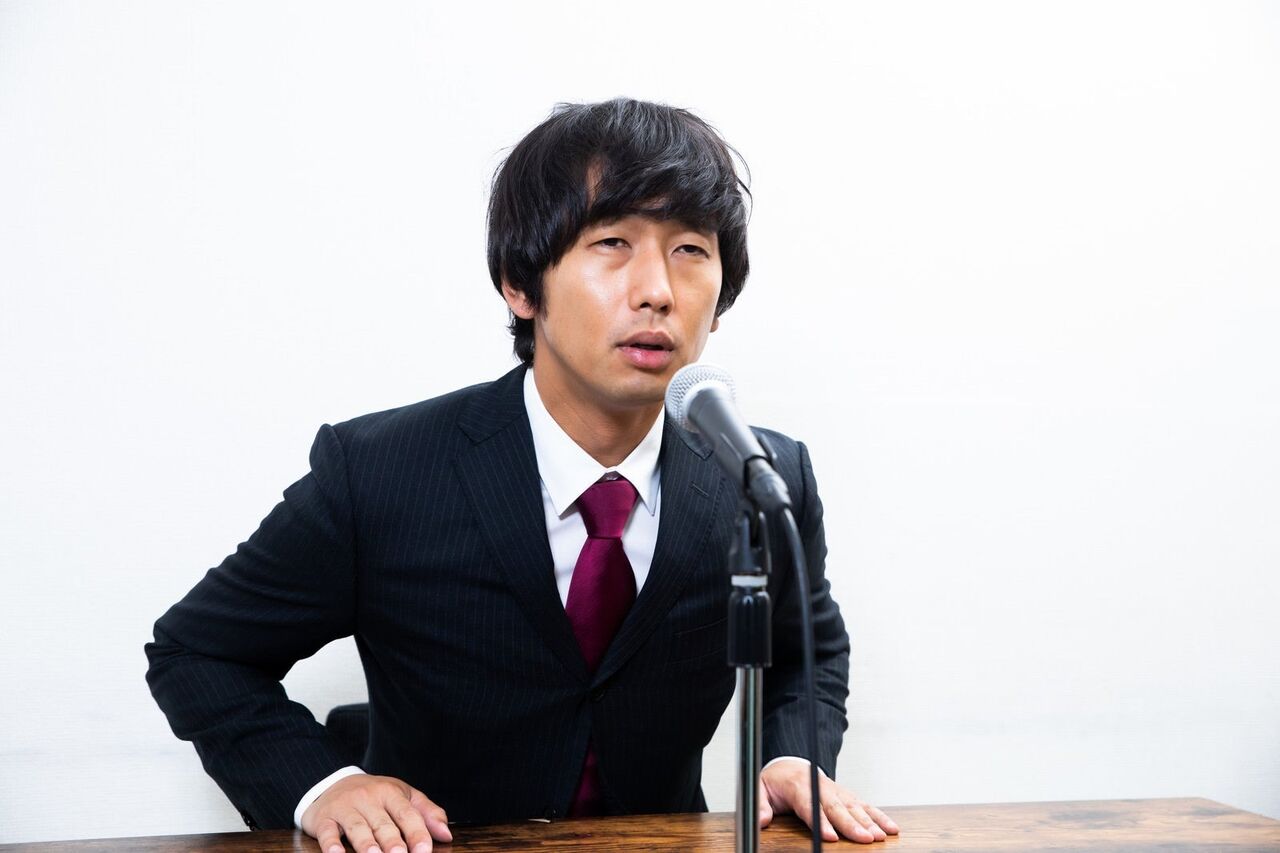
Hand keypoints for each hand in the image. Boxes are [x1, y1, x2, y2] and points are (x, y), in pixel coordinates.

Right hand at [299, 773, 452, 852]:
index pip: (407, 814)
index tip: (424, 851)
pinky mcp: (324, 818)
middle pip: (383, 823)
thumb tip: (447, 834)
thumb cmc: (375, 796)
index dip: (417, 833)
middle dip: (392, 841)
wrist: (334, 782)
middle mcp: (368, 799)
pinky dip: (331, 844)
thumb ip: (427, 813)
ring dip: (366, 843)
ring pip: (357, 827)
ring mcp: (345, 807)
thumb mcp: (404, 796)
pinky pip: (328, 832)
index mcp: (391, 793)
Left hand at [758, 760, 898, 843]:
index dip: (821, 822)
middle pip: (838, 808)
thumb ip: (760, 804)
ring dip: (870, 821)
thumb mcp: (760, 788)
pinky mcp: (847, 796)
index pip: (810, 806)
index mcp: (799, 786)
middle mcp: (822, 787)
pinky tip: (890, 828)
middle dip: (852, 825)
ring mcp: (837, 791)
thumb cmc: (776, 780)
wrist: (789, 764)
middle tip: (865, 839)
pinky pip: (865, 805)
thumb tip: (762, 820)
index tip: (830, 836)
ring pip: (855, 806)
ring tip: (880, 836)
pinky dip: (879, 816)